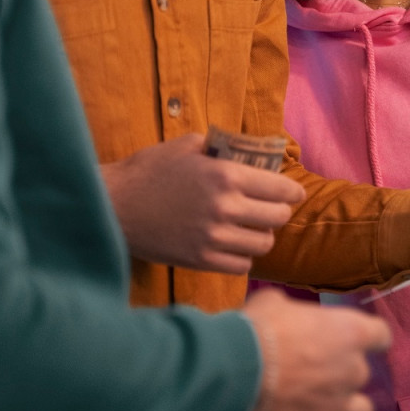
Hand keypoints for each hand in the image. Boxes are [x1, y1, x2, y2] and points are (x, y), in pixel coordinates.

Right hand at [102, 134, 305, 272]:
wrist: (114, 206)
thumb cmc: (149, 171)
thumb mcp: (187, 145)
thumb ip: (221, 147)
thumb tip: (248, 151)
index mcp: (226, 175)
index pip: (281, 189)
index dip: (293, 191)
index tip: (295, 193)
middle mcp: (226, 208)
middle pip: (278, 218)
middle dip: (279, 211)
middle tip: (273, 209)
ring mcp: (214, 237)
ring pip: (264, 244)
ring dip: (262, 235)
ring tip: (253, 228)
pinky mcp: (201, 260)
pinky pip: (242, 264)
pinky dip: (244, 255)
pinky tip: (234, 245)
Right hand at [242, 288, 391, 410]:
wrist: (237, 374)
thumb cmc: (259, 329)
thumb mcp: (275, 303)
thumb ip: (295, 312)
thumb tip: (288, 317)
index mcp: (351, 332)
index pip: (381, 335)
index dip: (368, 338)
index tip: (353, 340)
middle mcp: (354, 370)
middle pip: (362, 373)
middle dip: (341, 372)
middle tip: (313, 371)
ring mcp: (340, 406)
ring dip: (346, 408)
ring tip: (322, 406)